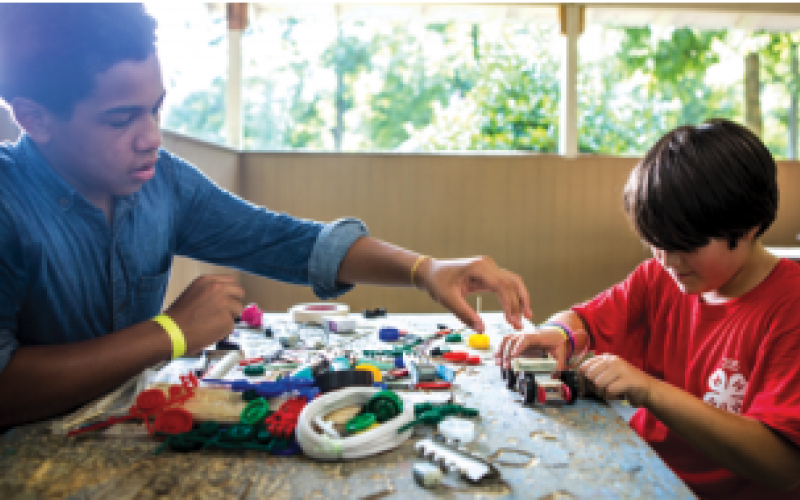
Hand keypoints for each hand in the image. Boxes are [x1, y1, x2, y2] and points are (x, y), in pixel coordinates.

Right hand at [164, 275, 244, 353]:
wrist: (171, 331)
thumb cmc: (178, 315)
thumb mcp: (194, 292)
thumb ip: (210, 291)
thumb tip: (226, 296)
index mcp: (208, 281)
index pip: (231, 281)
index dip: (230, 292)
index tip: (227, 299)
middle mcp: (218, 289)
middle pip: (239, 292)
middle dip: (234, 302)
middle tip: (225, 311)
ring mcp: (224, 304)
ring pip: (238, 309)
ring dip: (229, 316)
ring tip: (213, 322)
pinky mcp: (227, 320)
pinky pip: (232, 325)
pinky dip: (224, 330)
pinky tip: (211, 331)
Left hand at [416, 256, 531, 332]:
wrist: (430, 272)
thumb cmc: (437, 284)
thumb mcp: (448, 301)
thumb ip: (465, 315)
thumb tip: (482, 330)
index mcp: (478, 267)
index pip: (502, 285)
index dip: (510, 304)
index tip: (512, 321)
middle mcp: (487, 264)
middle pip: (511, 282)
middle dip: (518, 304)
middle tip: (521, 324)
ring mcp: (489, 267)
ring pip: (513, 281)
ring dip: (521, 299)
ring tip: (526, 317)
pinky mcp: (488, 273)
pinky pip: (505, 284)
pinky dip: (512, 296)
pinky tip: (516, 310)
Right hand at [494, 329, 574, 370]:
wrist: (555, 334)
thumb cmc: (557, 343)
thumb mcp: (560, 353)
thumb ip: (559, 364)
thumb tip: (556, 374)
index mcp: (537, 336)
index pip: (525, 339)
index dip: (518, 347)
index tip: (513, 356)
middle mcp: (526, 334)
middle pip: (512, 340)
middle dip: (507, 354)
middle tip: (506, 366)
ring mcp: (520, 336)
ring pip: (506, 340)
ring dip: (501, 351)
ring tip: (498, 363)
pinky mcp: (517, 340)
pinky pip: (505, 342)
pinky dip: (500, 349)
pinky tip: (496, 358)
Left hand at [578, 353, 655, 406]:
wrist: (649, 389)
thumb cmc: (625, 384)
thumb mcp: (609, 375)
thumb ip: (595, 375)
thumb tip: (579, 387)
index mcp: (605, 358)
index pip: (583, 367)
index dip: (580, 380)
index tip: (583, 390)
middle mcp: (612, 360)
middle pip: (589, 375)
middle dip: (593, 388)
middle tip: (602, 392)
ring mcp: (620, 368)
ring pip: (598, 383)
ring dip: (602, 393)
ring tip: (611, 393)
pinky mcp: (627, 379)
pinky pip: (609, 390)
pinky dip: (610, 397)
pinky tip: (617, 396)